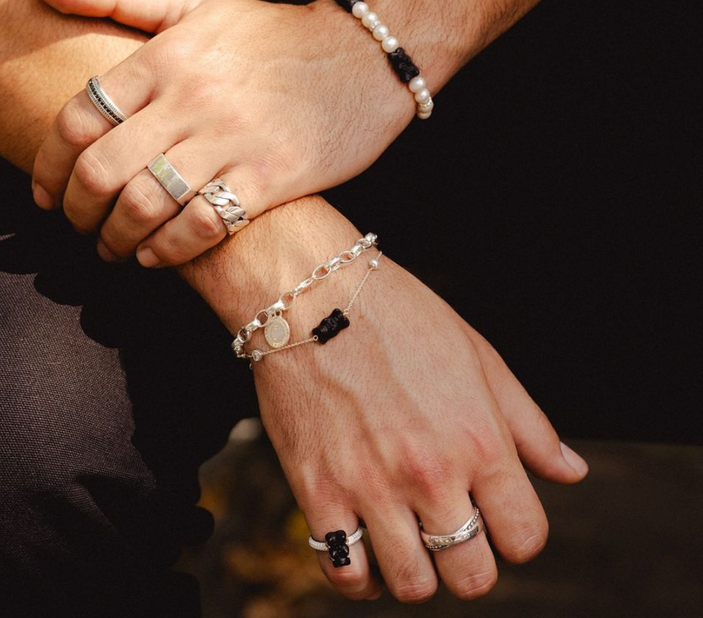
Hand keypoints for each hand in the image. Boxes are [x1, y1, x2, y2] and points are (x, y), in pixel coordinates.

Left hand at [30, 0, 414, 264]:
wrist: (363, 57)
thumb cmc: (273, 33)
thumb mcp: (195, 2)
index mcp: (166, 57)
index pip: (78, 119)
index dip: (48, 167)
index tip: (46, 194)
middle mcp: (192, 98)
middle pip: (102, 170)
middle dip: (77, 212)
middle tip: (78, 226)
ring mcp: (232, 140)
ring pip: (146, 205)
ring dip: (116, 238)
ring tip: (113, 248)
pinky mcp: (270, 178)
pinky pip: (202, 226)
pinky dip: (167, 251)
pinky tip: (155, 255)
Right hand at [252, 255, 586, 601]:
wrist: (311, 296)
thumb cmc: (396, 315)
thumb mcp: (477, 355)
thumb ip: (529, 423)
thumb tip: (570, 471)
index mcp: (478, 440)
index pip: (525, 537)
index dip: (517, 534)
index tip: (497, 518)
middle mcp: (429, 473)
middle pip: (471, 575)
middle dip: (471, 561)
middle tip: (451, 529)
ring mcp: (370, 486)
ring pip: (411, 585)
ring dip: (416, 569)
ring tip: (406, 533)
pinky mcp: (316, 490)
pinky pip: (344, 572)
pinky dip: (359, 574)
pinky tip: (363, 543)